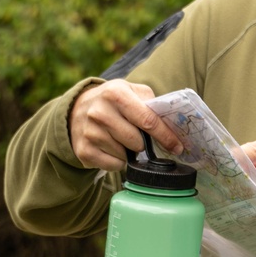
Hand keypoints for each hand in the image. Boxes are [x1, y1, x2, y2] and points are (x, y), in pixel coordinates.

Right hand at [69, 80, 184, 170]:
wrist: (77, 109)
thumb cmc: (114, 102)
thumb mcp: (131, 91)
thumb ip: (152, 104)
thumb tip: (173, 125)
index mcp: (115, 94)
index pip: (148, 121)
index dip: (166, 136)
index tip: (177, 147)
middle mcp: (99, 112)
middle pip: (137, 142)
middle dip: (144, 144)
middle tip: (139, 138)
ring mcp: (89, 132)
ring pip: (125, 155)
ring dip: (129, 152)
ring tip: (121, 139)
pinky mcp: (84, 150)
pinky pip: (114, 165)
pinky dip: (118, 161)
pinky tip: (112, 148)